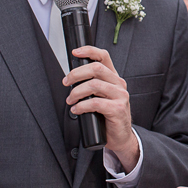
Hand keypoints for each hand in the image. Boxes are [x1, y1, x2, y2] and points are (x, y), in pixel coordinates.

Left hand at [63, 45, 137, 166]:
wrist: (120, 136)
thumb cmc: (108, 117)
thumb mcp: (101, 97)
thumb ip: (92, 86)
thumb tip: (72, 78)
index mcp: (114, 78)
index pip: (104, 57)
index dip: (89, 51)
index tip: (75, 53)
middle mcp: (119, 84)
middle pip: (96, 68)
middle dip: (76, 74)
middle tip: (66, 82)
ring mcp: (120, 96)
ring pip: (94, 85)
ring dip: (76, 92)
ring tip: (70, 100)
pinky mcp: (118, 109)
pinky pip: (95, 103)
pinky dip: (81, 106)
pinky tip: (77, 109)